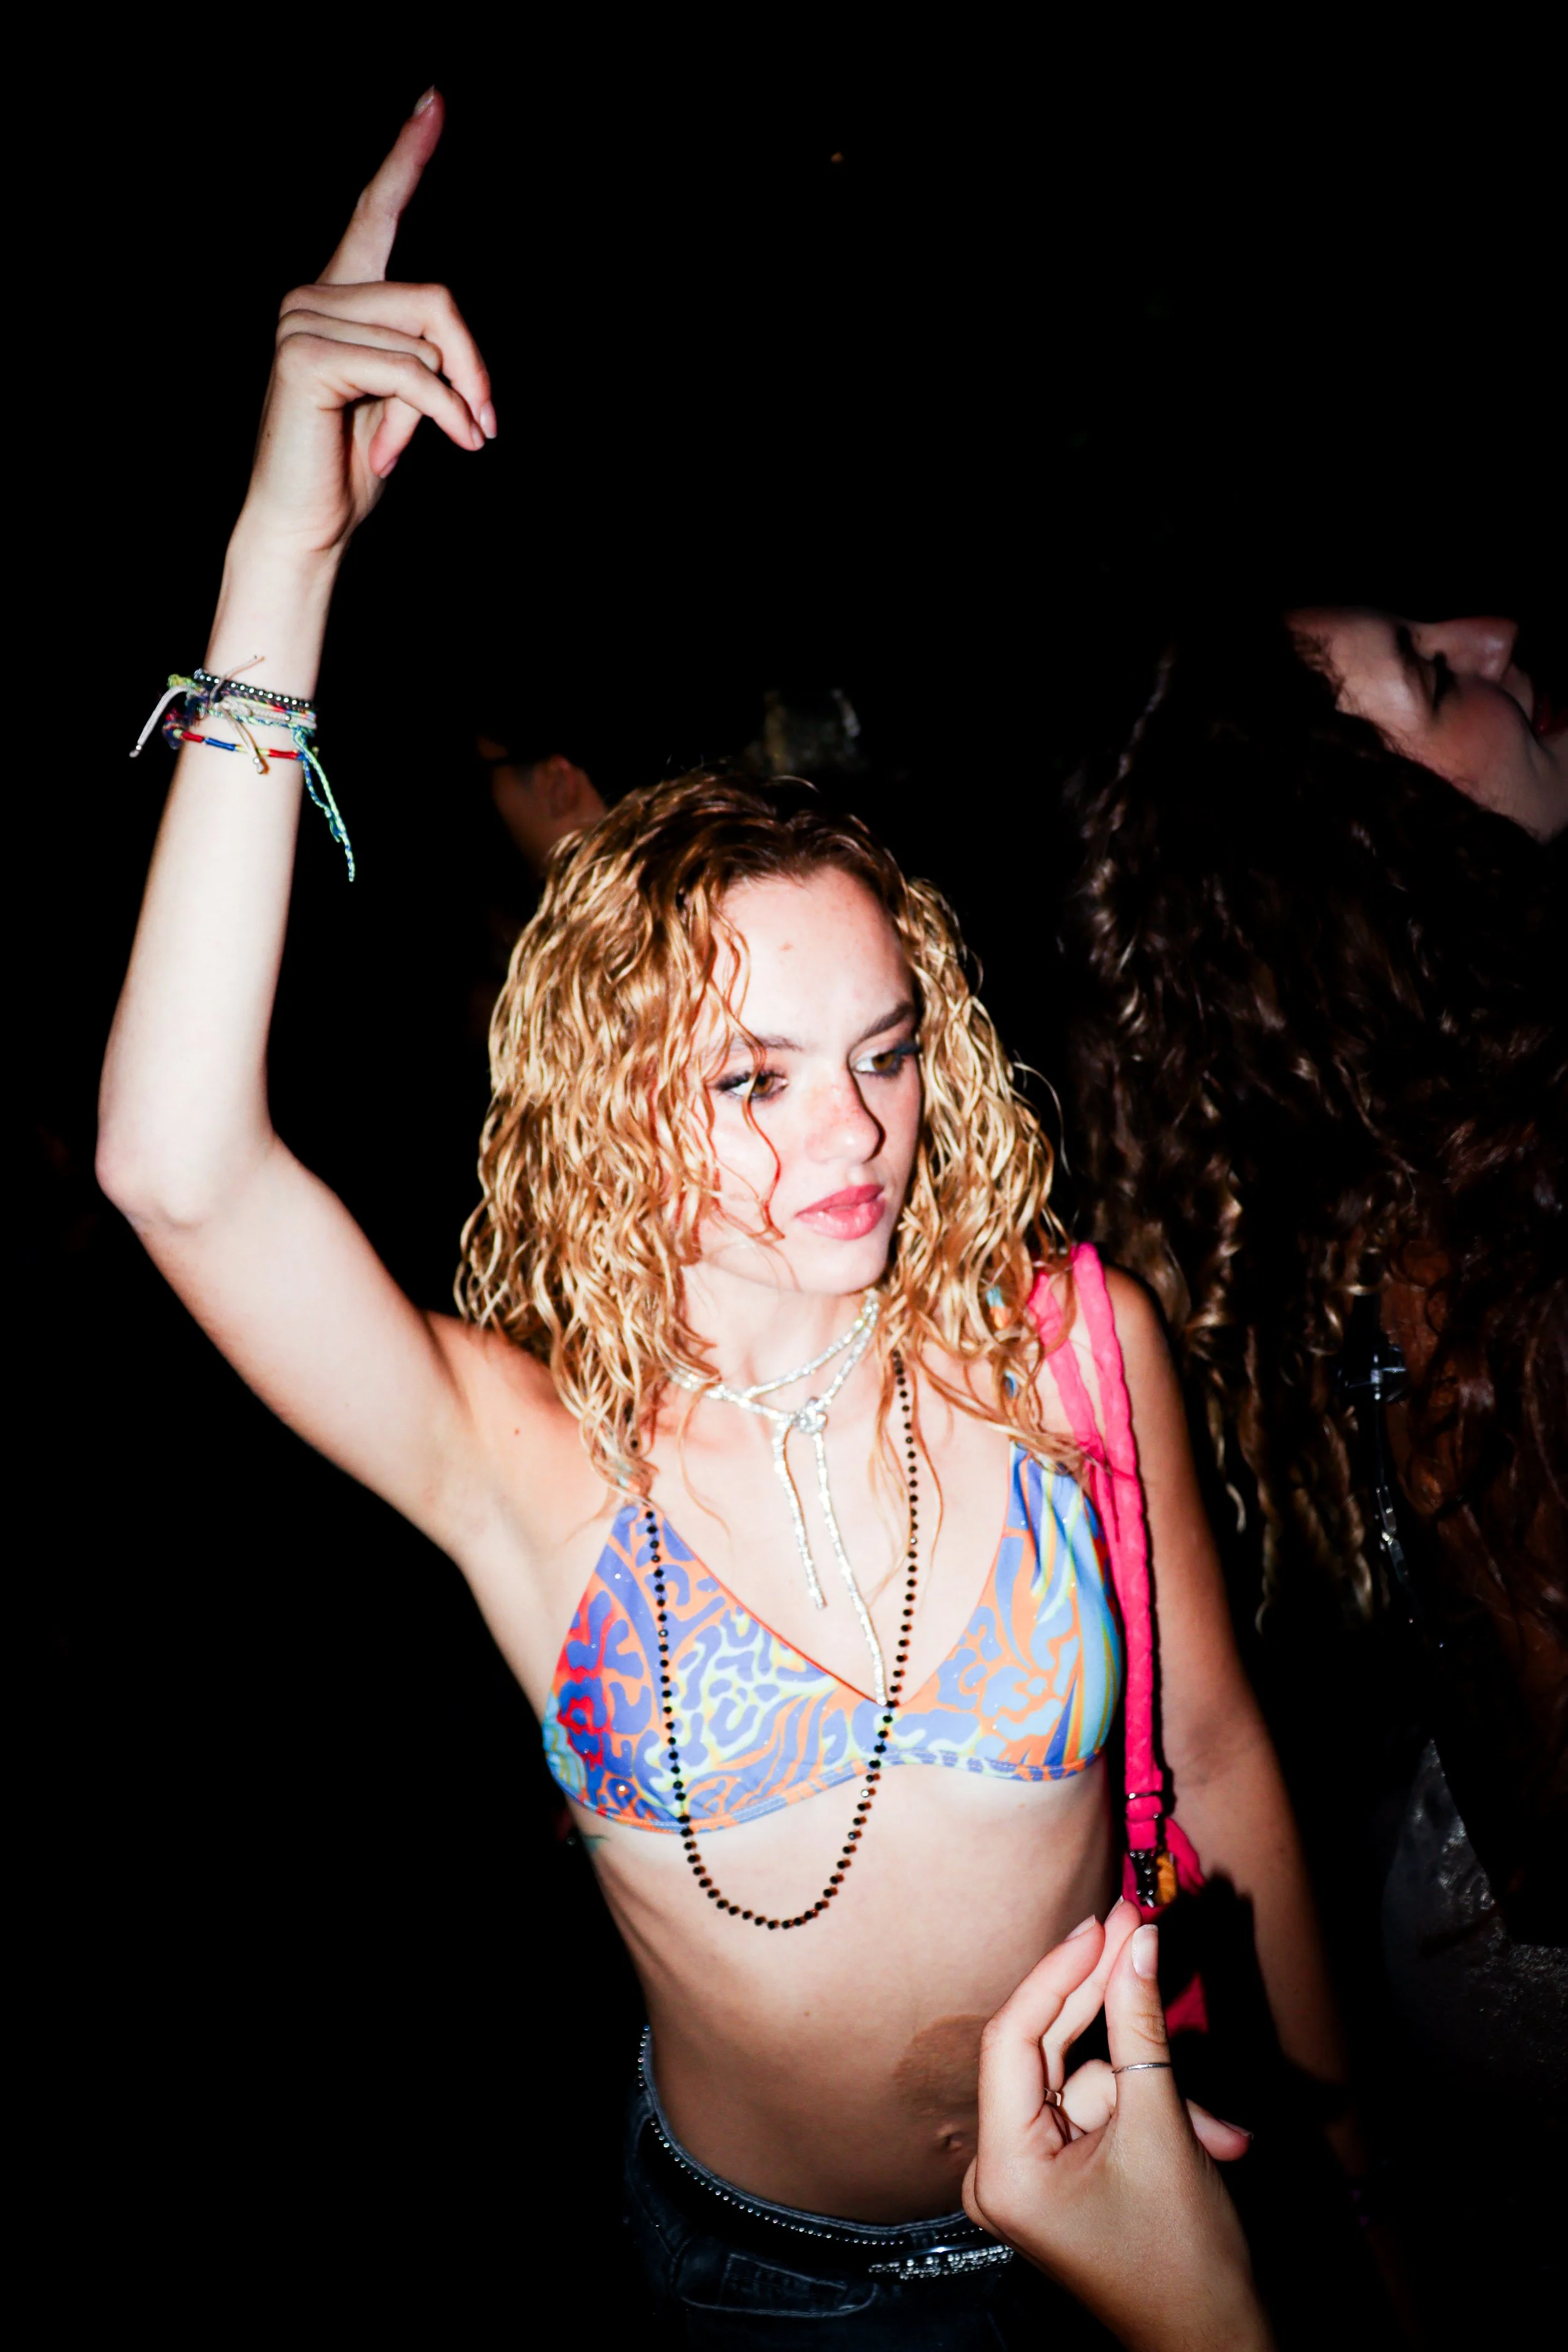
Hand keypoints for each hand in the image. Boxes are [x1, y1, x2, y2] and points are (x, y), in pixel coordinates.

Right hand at [240, 88, 492, 558]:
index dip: (405, 159)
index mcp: (339, 296)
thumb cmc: (354, 467)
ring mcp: (301, 320)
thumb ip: (423, 348)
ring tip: (427, 447)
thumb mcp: (403, 398)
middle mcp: (312, 294)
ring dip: (446, 403)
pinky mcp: (304, 355)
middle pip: (434, 299)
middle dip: (470, 368)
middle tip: (482, 426)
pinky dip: (438, 413)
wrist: (307, 526)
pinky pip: (408, 370)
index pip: (375, 214)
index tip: (434, 101)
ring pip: (425, 339)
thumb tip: (453, 340)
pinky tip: (436, 448)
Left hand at [964, 1914, 1272, 2351]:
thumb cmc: (1184, 2262)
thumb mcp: (1161, 2127)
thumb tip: (1137, 1940)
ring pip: (1089, 2081)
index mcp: (1001, 2168)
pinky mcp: (1059, 2173)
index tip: (1104, 1921)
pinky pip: (1100, 2110)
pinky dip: (1152, 2109)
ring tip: (1213, 2128)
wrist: (1218, 2342)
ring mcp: (1028, 2173)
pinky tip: (1210, 2137)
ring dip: (1156, 2087)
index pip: (1014, 2036)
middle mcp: (999, 2169)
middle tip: (1140, 1925)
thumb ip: (1140, 2026)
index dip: (1060, 1971)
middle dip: (1106, 2000)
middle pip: (1047, 2049)